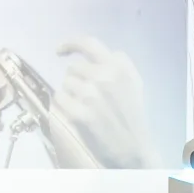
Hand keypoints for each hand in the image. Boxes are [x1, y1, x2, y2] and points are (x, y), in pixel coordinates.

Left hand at [46, 38, 153, 168]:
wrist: (133, 148)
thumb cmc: (133, 115)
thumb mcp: (134, 83)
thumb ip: (117, 65)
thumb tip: (92, 55)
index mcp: (119, 66)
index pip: (87, 44)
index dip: (70, 45)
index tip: (59, 51)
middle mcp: (105, 76)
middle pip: (74, 67)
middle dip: (76, 79)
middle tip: (86, 96)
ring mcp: (91, 94)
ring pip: (66, 83)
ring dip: (71, 93)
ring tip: (86, 107)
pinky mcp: (79, 113)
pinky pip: (60, 98)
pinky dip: (65, 105)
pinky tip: (77, 114)